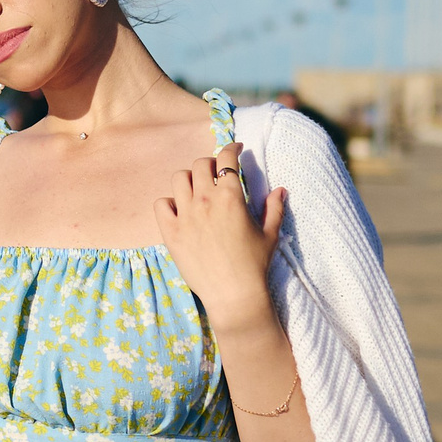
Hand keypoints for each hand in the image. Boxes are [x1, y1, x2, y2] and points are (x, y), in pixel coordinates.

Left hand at [154, 143, 283, 328]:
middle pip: (200, 164)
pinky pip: (161, 204)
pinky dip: (168, 203)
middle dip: (209, 164)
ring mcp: (185, 215)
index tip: (235, 148)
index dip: (231, 147)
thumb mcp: (270, 234)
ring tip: (196, 189)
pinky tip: (179, 210)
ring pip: (179, 179)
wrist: (233, 294)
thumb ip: (274, 208)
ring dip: (189, 179)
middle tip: (215, 173)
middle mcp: (205, 201)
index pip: (227, 158)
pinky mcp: (170, 232)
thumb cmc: (254, 265)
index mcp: (231, 197)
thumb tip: (280, 189)